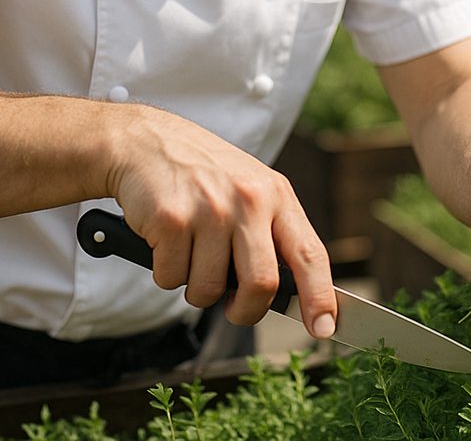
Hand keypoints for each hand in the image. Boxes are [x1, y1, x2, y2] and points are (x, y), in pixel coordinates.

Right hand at [103, 104, 336, 338]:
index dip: (320, 296)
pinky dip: (165, 271)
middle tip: (233, 307)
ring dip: (196, 287)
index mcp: (276, 194)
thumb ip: (271, 232)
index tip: (324, 328)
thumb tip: (290, 294)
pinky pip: (171, 278)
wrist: (146, 141)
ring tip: (191, 250)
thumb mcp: (250, 188)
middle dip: (245, 310)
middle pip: (261, 284)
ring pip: (208, 290)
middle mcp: (248, 199)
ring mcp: (210, 209)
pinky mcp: (171, 219)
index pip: (310, 253)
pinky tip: (166, 239)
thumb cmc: (203, 174)